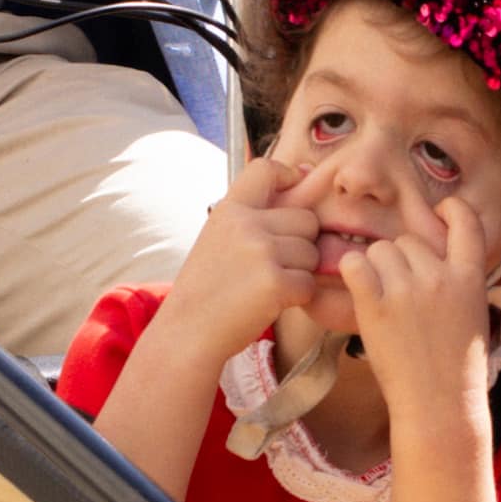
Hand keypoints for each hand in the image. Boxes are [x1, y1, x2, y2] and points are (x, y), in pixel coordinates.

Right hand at [157, 151, 324, 362]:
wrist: (188, 332)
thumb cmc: (208, 288)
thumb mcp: (219, 238)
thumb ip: (254, 214)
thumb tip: (303, 173)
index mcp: (229, 210)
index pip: (266, 169)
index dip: (288, 176)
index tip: (294, 191)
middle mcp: (245, 224)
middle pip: (306, 219)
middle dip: (300, 243)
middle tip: (271, 266)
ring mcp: (261, 252)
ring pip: (312, 253)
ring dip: (300, 272)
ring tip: (266, 286)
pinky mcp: (276, 283)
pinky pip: (309, 283)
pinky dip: (297, 298)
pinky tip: (270, 303)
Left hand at [325, 198, 492, 420]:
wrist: (440, 403)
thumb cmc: (456, 365)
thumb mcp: (473, 313)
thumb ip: (457, 280)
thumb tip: (432, 258)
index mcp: (470, 277)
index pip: (466, 220)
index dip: (450, 209)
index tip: (439, 213)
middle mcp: (440, 276)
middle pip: (408, 240)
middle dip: (402, 260)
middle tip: (403, 295)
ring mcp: (407, 289)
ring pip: (380, 250)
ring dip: (377, 269)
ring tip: (384, 301)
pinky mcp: (376, 305)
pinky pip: (355, 264)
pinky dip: (353, 273)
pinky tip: (360, 291)